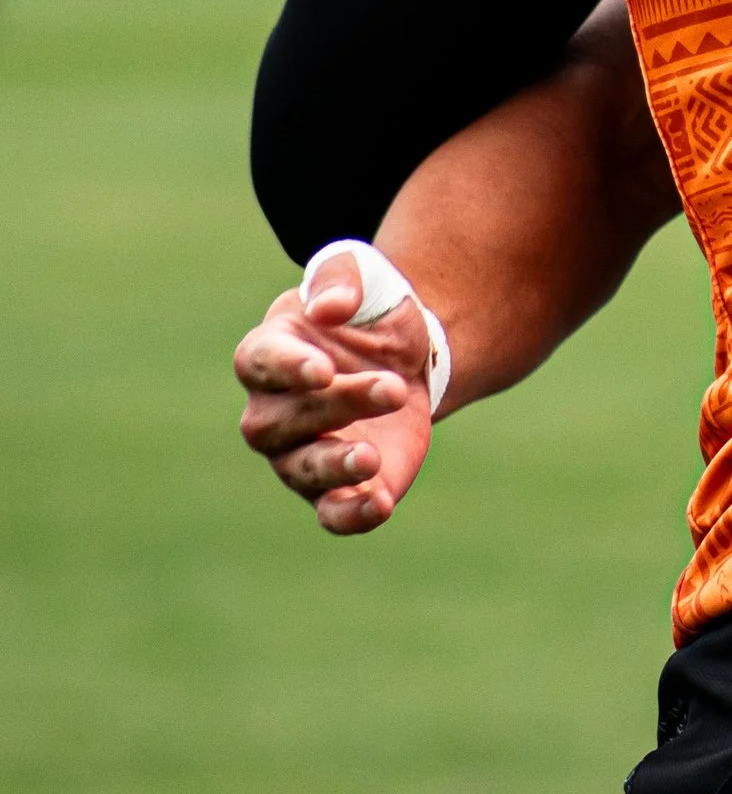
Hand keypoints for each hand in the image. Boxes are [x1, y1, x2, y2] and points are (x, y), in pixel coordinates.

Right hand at [233, 249, 434, 535]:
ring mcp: (299, 454)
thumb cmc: (369, 314)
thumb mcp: (362, 279)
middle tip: (392, 387)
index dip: (288, 368)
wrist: (408, 359)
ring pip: (302, 471)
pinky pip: (332, 513)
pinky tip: (380, 504)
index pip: (261, 364)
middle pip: (285, 419)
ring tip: (371, 457)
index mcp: (268, 353)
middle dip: (338, 405)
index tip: (322, 369)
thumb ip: (342, 281)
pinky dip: (351, 514)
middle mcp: (272, 411)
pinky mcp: (337, 487)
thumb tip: (330, 307)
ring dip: (336, 466)